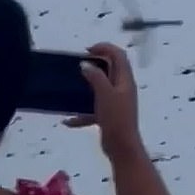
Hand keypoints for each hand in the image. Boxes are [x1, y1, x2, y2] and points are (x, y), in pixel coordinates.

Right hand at [63, 42, 144, 158]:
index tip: (86, 50)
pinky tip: (69, 121)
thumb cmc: (116, 118)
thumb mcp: (105, 94)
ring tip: (72, 86)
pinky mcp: (109, 115)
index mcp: (125, 81)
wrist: (121, 147)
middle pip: (111, 69)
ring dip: (87, 85)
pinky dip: (82, 112)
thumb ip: (96, 77)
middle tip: (78, 65)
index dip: (104, 48)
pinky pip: (94, 108)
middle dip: (95, 64)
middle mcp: (123, 89)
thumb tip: (86, 65)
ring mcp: (117, 102)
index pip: (118, 56)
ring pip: (102, 87)